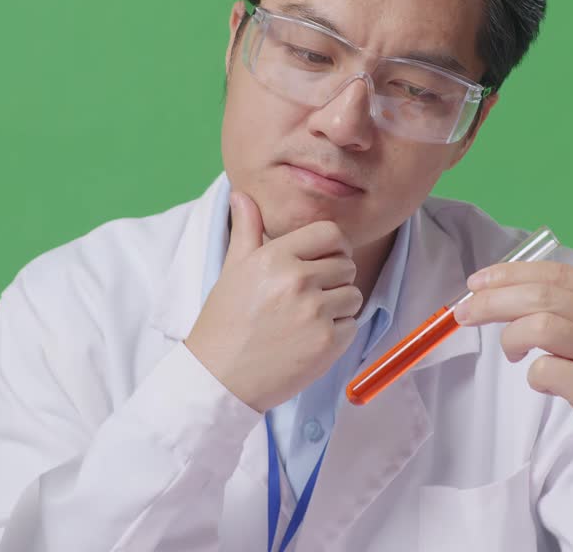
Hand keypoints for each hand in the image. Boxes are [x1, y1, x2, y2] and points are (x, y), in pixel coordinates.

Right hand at [185, 191, 362, 411]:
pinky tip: (309, 339)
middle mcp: (298, 280)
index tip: (324, 260)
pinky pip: (352, 325)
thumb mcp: (234, 269)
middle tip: (309, 296)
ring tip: (308, 318)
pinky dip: (338, 332)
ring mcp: (315, 312)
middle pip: (346, 264)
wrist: (219, 377)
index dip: (333, 246)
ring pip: (353, 295)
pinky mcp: (327, 343)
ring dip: (338, 306)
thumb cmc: (225, 322)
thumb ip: (246, 229)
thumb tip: (242, 194)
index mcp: (275, 256)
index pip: (331, 233)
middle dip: (334, 278)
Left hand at [453, 260, 572, 479]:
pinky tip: (545, 383)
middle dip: (493, 301)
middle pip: (541, 296)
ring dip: (511, 339)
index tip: (476, 283)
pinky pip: (546, 371)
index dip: (509, 274)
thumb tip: (500, 289)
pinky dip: (533, 376)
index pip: (554, 273)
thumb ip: (568, 307)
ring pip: (539, 327)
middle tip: (466, 313)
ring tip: (514, 354)